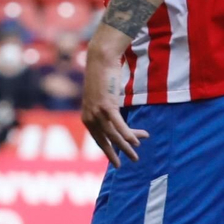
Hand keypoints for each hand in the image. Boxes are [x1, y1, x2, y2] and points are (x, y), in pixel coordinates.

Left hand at [80, 49, 147, 166]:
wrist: (100, 60)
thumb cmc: (103, 77)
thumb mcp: (102, 97)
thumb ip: (105, 109)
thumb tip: (114, 117)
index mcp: (86, 117)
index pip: (99, 140)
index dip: (109, 152)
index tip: (117, 162)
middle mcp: (90, 117)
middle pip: (107, 140)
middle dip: (120, 153)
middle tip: (133, 161)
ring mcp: (98, 112)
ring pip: (114, 135)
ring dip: (127, 146)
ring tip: (137, 155)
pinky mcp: (107, 106)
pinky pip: (119, 125)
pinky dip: (128, 134)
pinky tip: (136, 142)